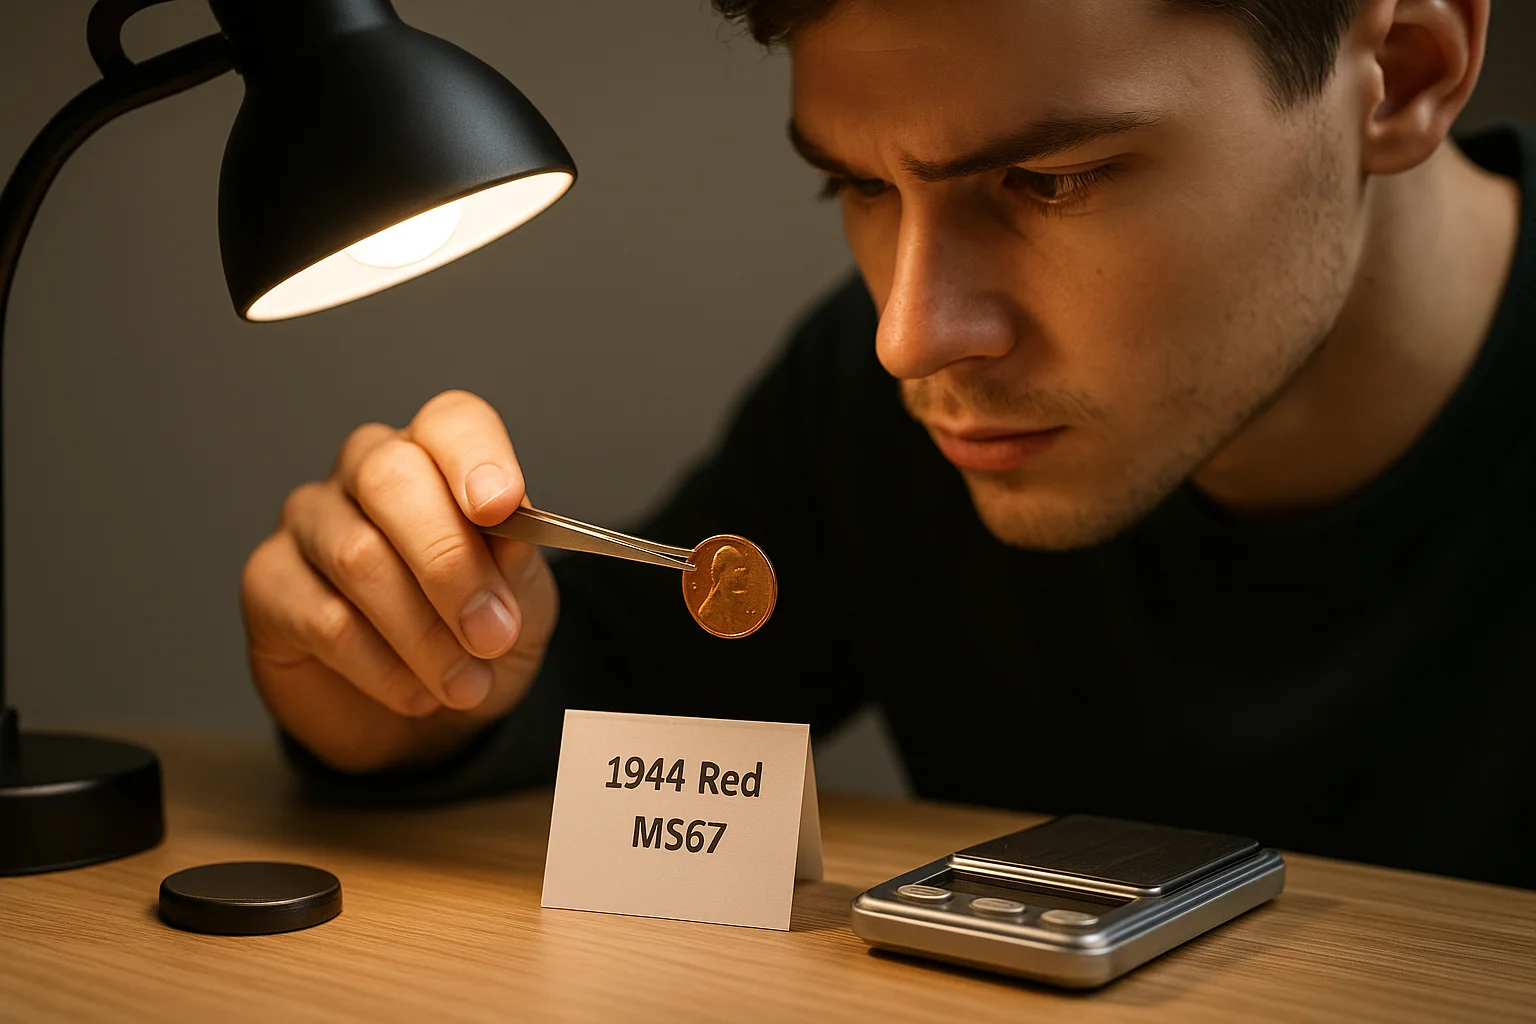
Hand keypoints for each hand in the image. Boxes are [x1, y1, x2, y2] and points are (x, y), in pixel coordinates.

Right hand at [241, 390, 558, 773]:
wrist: (427, 714)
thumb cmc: (474, 635)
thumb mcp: (523, 602)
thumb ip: (518, 564)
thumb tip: (515, 532)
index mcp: (437, 457)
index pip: (451, 423)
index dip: (477, 458)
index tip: (501, 508)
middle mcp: (366, 472)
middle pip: (391, 478)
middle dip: (450, 562)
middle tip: (492, 632)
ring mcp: (309, 522)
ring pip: (358, 557)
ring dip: (424, 634)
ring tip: (466, 683)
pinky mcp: (268, 583)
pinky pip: (325, 620)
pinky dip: (383, 668)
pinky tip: (416, 693)